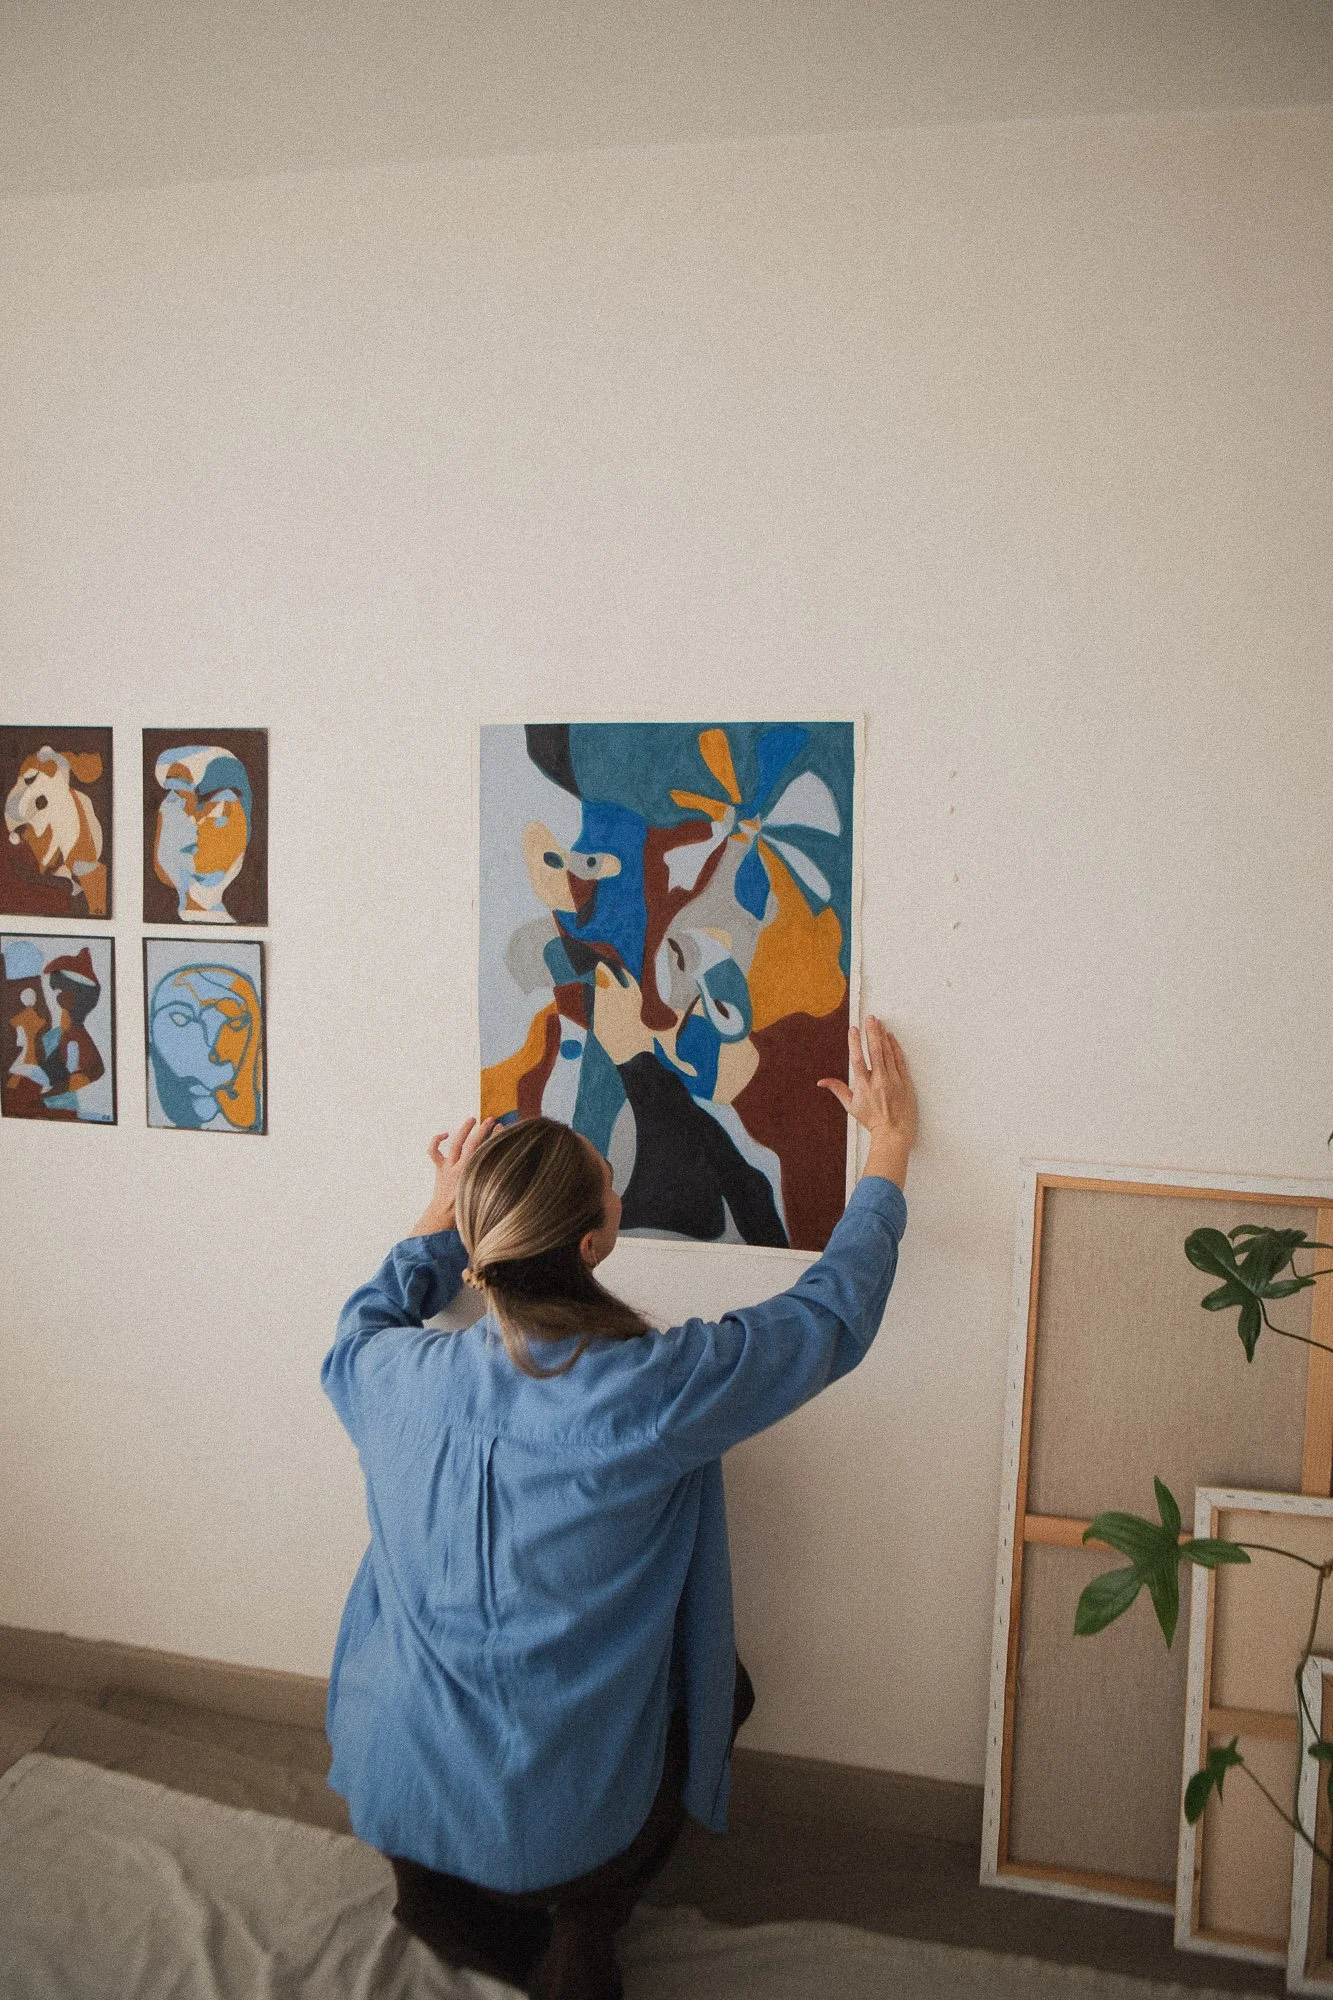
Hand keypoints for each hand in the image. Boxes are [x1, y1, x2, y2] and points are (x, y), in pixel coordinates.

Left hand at [410, 1117, 496, 1236]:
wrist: (443, 1217)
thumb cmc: (464, 1211)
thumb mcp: (483, 1198)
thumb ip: (492, 1183)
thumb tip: (507, 1174)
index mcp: (474, 1176)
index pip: (487, 1152)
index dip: (496, 1138)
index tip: (502, 1128)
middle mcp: (462, 1169)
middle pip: (474, 1144)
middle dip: (483, 1130)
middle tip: (492, 1120)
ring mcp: (449, 1168)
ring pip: (456, 1144)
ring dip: (464, 1130)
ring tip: (472, 1119)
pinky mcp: (440, 1169)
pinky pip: (434, 1152)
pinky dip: (436, 1141)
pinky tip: (445, 1135)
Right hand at [818, 1016, 917, 1188]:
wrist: (894, 1132)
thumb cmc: (872, 1120)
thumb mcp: (851, 1106)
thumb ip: (838, 1089)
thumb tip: (821, 1082)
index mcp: (864, 1086)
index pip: (858, 1059)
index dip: (855, 1042)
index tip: (853, 1029)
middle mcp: (879, 1080)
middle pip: (875, 1051)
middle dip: (872, 1032)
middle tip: (870, 1018)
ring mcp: (893, 1080)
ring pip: (888, 1052)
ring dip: (882, 1036)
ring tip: (878, 1022)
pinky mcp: (905, 1081)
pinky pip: (899, 1060)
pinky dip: (895, 1047)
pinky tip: (891, 1037)